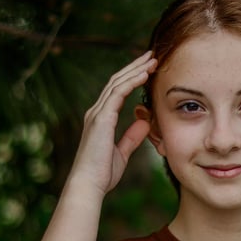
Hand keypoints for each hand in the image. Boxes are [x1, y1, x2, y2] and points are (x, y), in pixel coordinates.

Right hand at [70, 50, 156, 196]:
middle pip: (117, 81)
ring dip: (136, 70)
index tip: (149, 69)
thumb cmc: (102, 174)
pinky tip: (144, 74)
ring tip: (152, 60)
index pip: (117, 91)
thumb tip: (145, 122)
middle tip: (152, 56)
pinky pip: (118, 93)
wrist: (88, 184)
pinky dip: (132, 82)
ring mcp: (97, 113)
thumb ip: (132, 137)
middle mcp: (97, 112)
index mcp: (101, 119)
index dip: (133, 78)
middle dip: (135, 67)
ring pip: (117, 83)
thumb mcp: (121, 153)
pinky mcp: (101, 118)